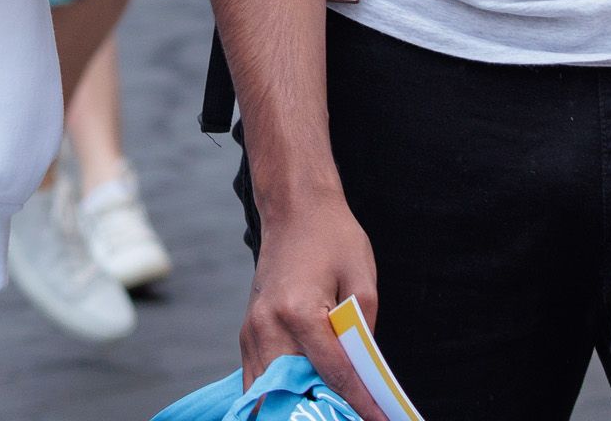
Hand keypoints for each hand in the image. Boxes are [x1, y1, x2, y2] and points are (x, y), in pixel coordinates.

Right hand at [238, 182, 386, 414]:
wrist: (294, 210)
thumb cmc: (332, 238)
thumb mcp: (362, 281)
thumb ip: (363, 334)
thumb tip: (364, 376)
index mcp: (299, 312)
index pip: (335, 374)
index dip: (362, 403)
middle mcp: (267, 326)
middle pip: (294, 391)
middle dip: (322, 410)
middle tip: (351, 414)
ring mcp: (251, 331)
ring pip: (268, 392)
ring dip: (296, 405)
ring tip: (325, 409)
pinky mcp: (247, 332)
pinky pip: (258, 378)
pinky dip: (278, 394)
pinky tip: (302, 398)